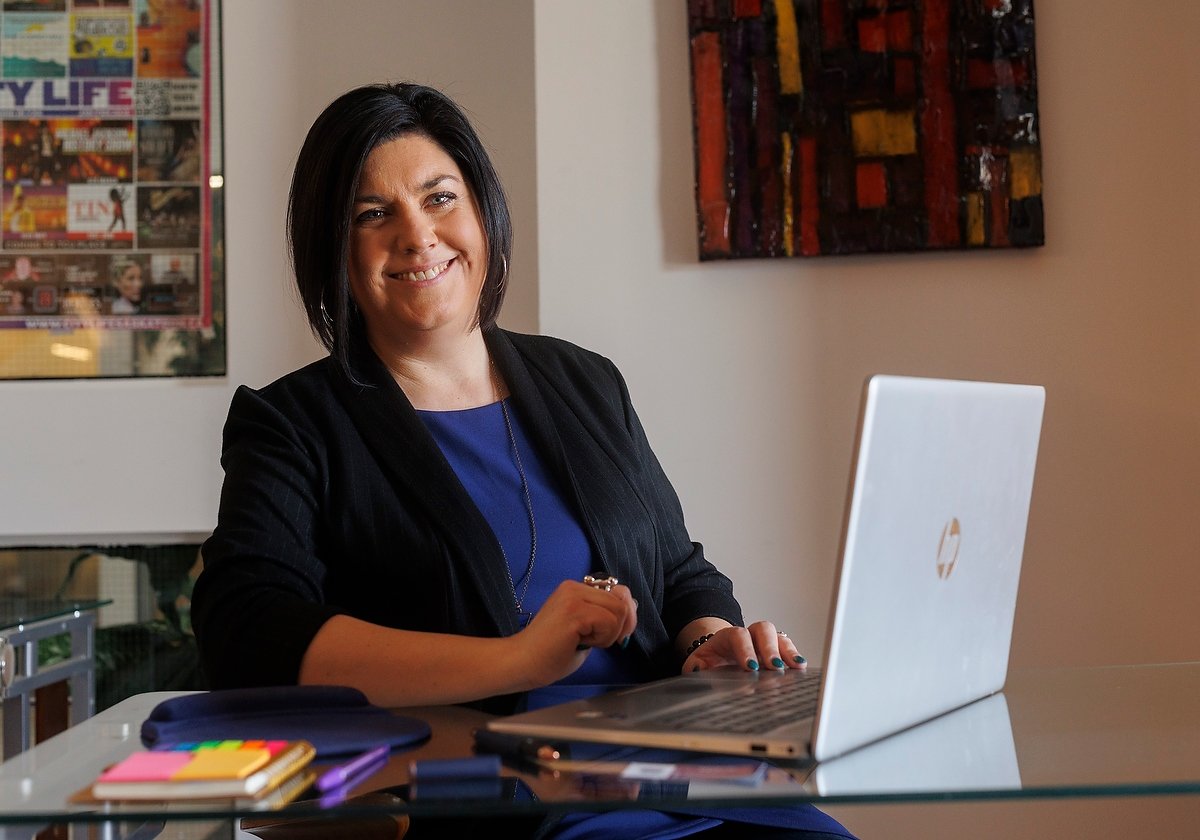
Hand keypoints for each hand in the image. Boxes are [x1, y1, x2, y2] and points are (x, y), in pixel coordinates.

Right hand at [515, 580, 637, 686]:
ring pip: (619, 612)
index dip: (625, 615)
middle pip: (623, 600)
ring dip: (609, 635)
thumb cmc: (551, 653)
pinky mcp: (574, 610)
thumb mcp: (585, 630)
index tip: (613, 635)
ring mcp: (573, 596)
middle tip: (601, 642)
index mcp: (576, 589)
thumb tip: (631, 608)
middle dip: (622, 626)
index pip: (619, 592)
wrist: (522, 663)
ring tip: (585, 642)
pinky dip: (603, 639)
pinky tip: (581, 643)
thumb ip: (604, 617)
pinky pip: (609, 622)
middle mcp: (575, 586)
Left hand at [682, 620, 806, 673]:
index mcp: (728, 636)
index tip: (750, 667)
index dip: (746, 650)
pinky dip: (796, 658)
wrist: (718, 659)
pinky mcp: (776, 653)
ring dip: (788, 652)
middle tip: (774, 667)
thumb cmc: (710, 662)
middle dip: (770, 648)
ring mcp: (764, 643)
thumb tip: (699, 669)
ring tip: (797, 666)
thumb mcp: (698, 664)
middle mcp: (750, 635)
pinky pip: (789, 649)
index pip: (738, 635)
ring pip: (779, 638)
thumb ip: (696, 666)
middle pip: (763, 630)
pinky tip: (801, 669)